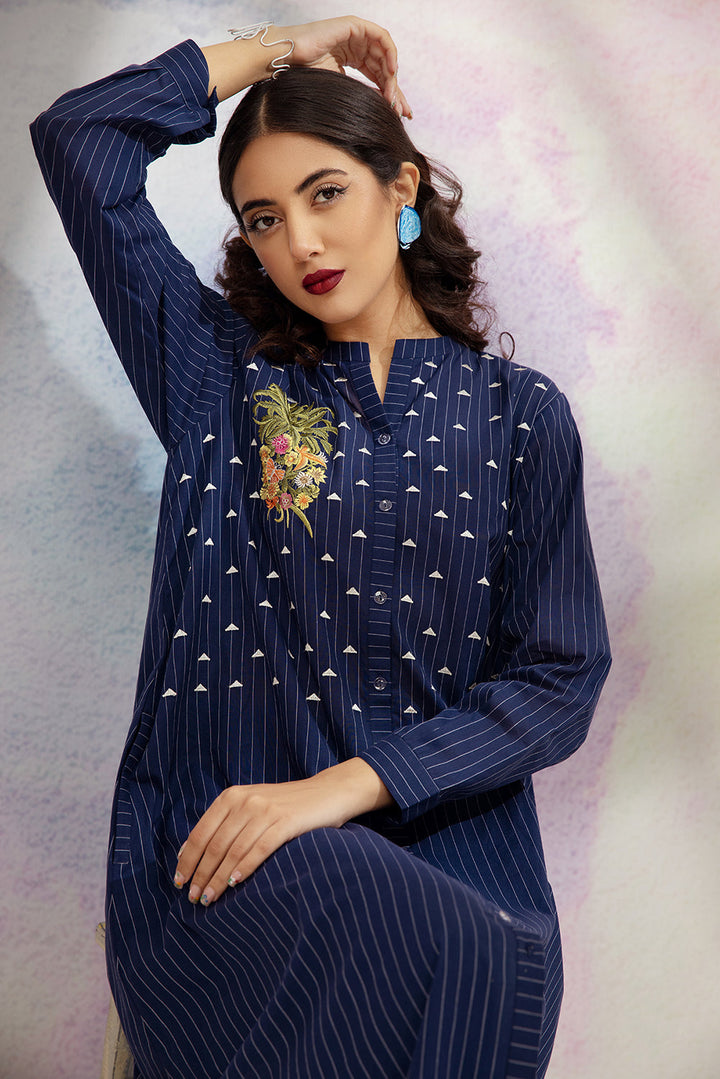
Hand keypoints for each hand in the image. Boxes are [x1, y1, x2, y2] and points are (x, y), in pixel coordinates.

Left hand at [173, 757, 393, 905]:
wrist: (329, 792)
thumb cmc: (287, 805)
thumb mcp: (252, 805)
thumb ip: (226, 823)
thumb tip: (191, 853)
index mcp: (232, 796)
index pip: (200, 832)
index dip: (187, 859)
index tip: (179, 881)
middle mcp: (245, 800)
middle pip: (214, 845)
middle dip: (200, 874)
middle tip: (193, 897)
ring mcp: (265, 810)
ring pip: (233, 851)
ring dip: (217, 878)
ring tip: (209, 898)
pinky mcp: (286, 822)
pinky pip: (258, 850)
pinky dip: (244, 869)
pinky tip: (234, 884)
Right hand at [282, 16, 411, 116]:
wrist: (289, 59)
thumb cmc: (307, 74)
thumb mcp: (340, 87)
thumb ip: (359, 93)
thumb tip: (381, 111)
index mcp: (352, 58)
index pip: (377, 77)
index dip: (390, 94)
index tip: (400, 113)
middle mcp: (357, 45)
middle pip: (384, 67)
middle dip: (394, 90)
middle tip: (399, 110)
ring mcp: (357, 35)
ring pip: (384, 55)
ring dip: (392, 77)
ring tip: (392, 97)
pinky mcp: (356, 26)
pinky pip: (381, 37)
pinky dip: (390, 53)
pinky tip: (392, 72)